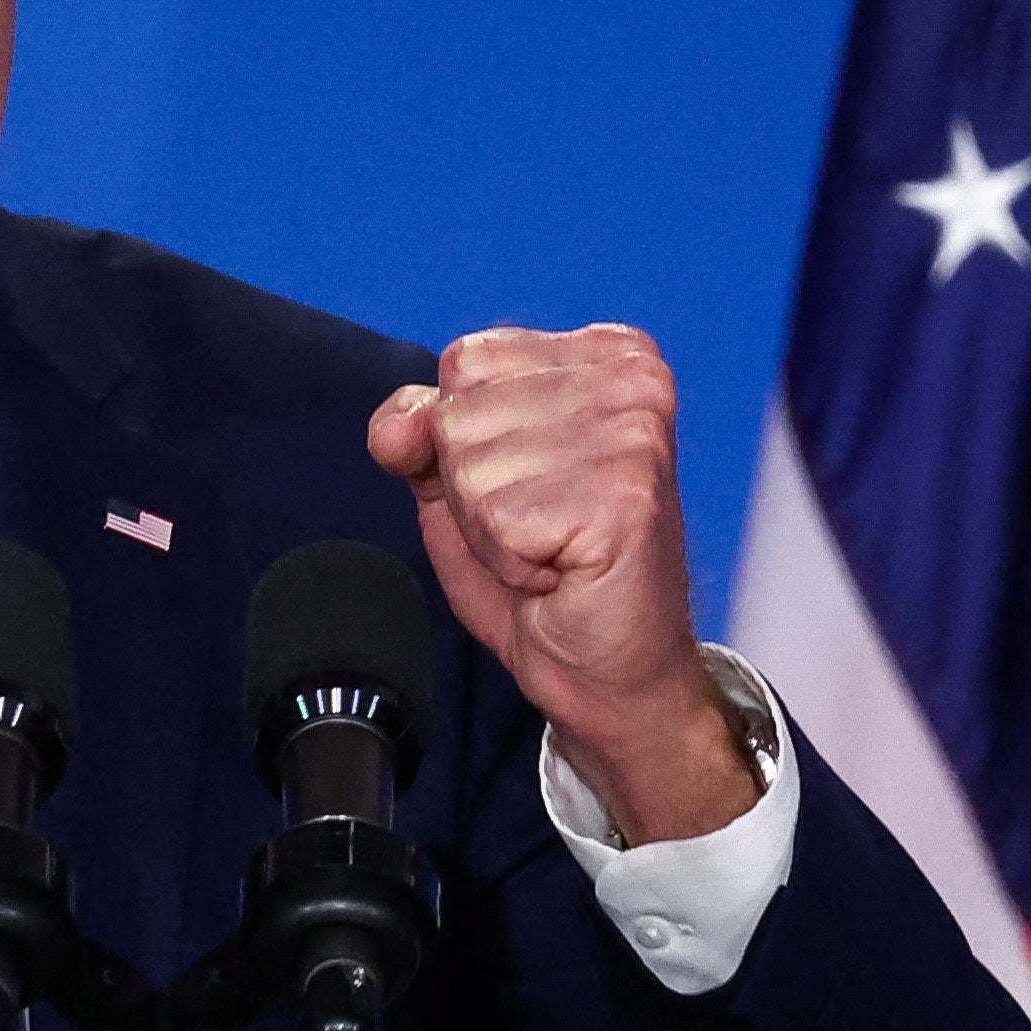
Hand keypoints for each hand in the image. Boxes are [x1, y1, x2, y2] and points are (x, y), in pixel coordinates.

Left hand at [365, 325, 757, 843]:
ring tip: (551, 553)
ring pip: (471, 465)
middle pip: (462, 410)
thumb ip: (421, 433)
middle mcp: (632, 379)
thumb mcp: (464, 487)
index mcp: (608, 355)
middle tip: (542, 530)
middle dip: (476, 489)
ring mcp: (633, 434)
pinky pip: (495, 516)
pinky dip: (509, 561)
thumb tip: (396, 426)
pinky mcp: (625, 494)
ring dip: (492, 531)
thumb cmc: (551, 582)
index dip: (465, 443)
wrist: (610, 675)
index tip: (531, 489)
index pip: (467, 361)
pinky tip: (560, 574)